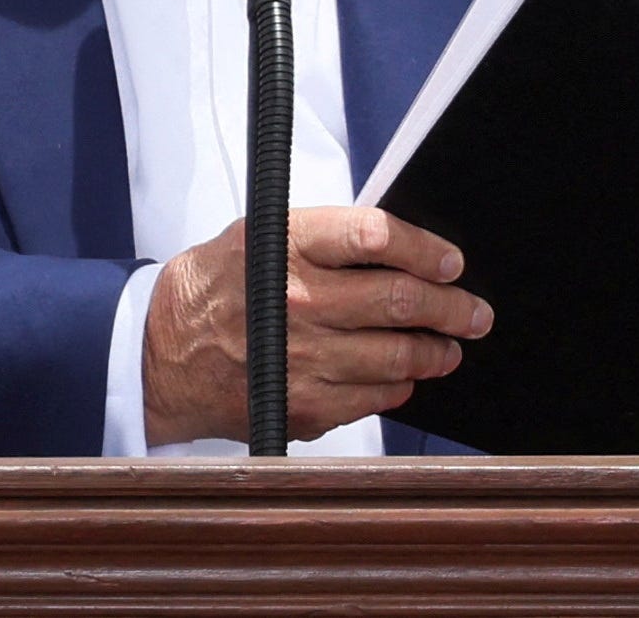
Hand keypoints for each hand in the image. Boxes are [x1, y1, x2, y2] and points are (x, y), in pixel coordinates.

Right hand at [141, 206, 489, 446]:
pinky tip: (403, 375)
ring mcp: (302, 358)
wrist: (164, 353)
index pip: (375, 236)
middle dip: (452, 306)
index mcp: (284, 246)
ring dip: (436, 351)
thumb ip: (324, 237)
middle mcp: (296, 301)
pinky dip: (399, 385)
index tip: (450, 262)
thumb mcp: (259, 236)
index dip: (425, 249)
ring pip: (398, 355)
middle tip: (473, 311)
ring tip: (448, 346)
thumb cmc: (215, 288)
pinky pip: (376, 397)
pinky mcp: (305, 404)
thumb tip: (399, 248)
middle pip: (400, 299)